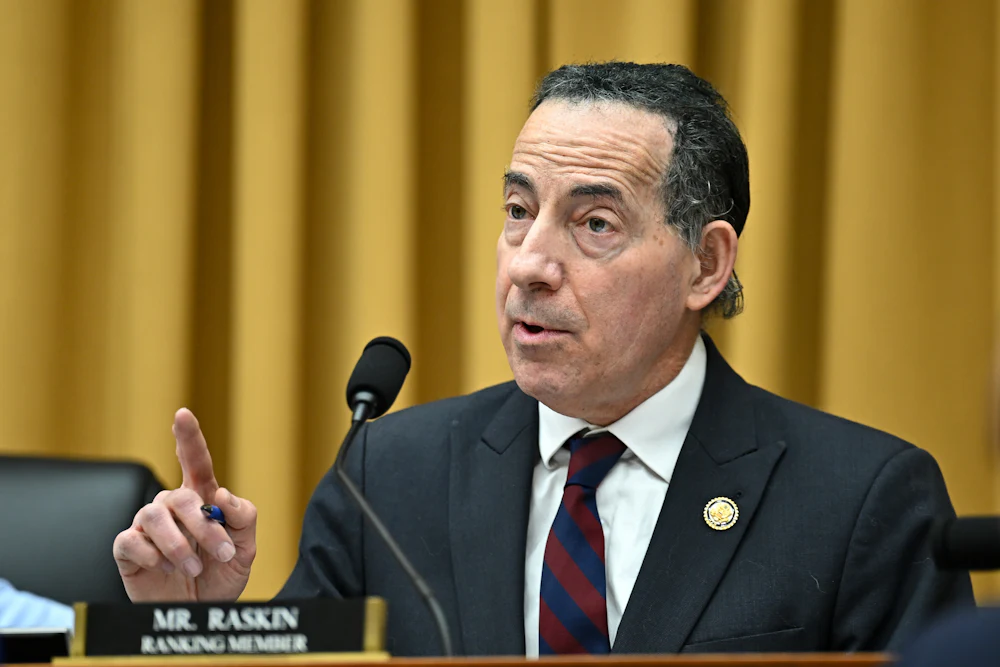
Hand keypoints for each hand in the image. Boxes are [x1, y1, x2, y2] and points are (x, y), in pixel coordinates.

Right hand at [113, 409, 256, 601]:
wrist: (202, 614)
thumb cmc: (222, 576)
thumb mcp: (246, 549)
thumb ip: (243, 519)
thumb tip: (223, 495)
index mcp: (202, 500)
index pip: (195, 461)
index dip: (188, 437)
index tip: (183, 414)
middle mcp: (173, 507)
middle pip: (181, 497)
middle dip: (204, 526)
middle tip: (222, 553)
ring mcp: (148, 527)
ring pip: (153, 515)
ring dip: (179, 545)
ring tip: (194, 569)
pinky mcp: (128, 549)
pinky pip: (130, 540)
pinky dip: (153, 556)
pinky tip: (166, 569)